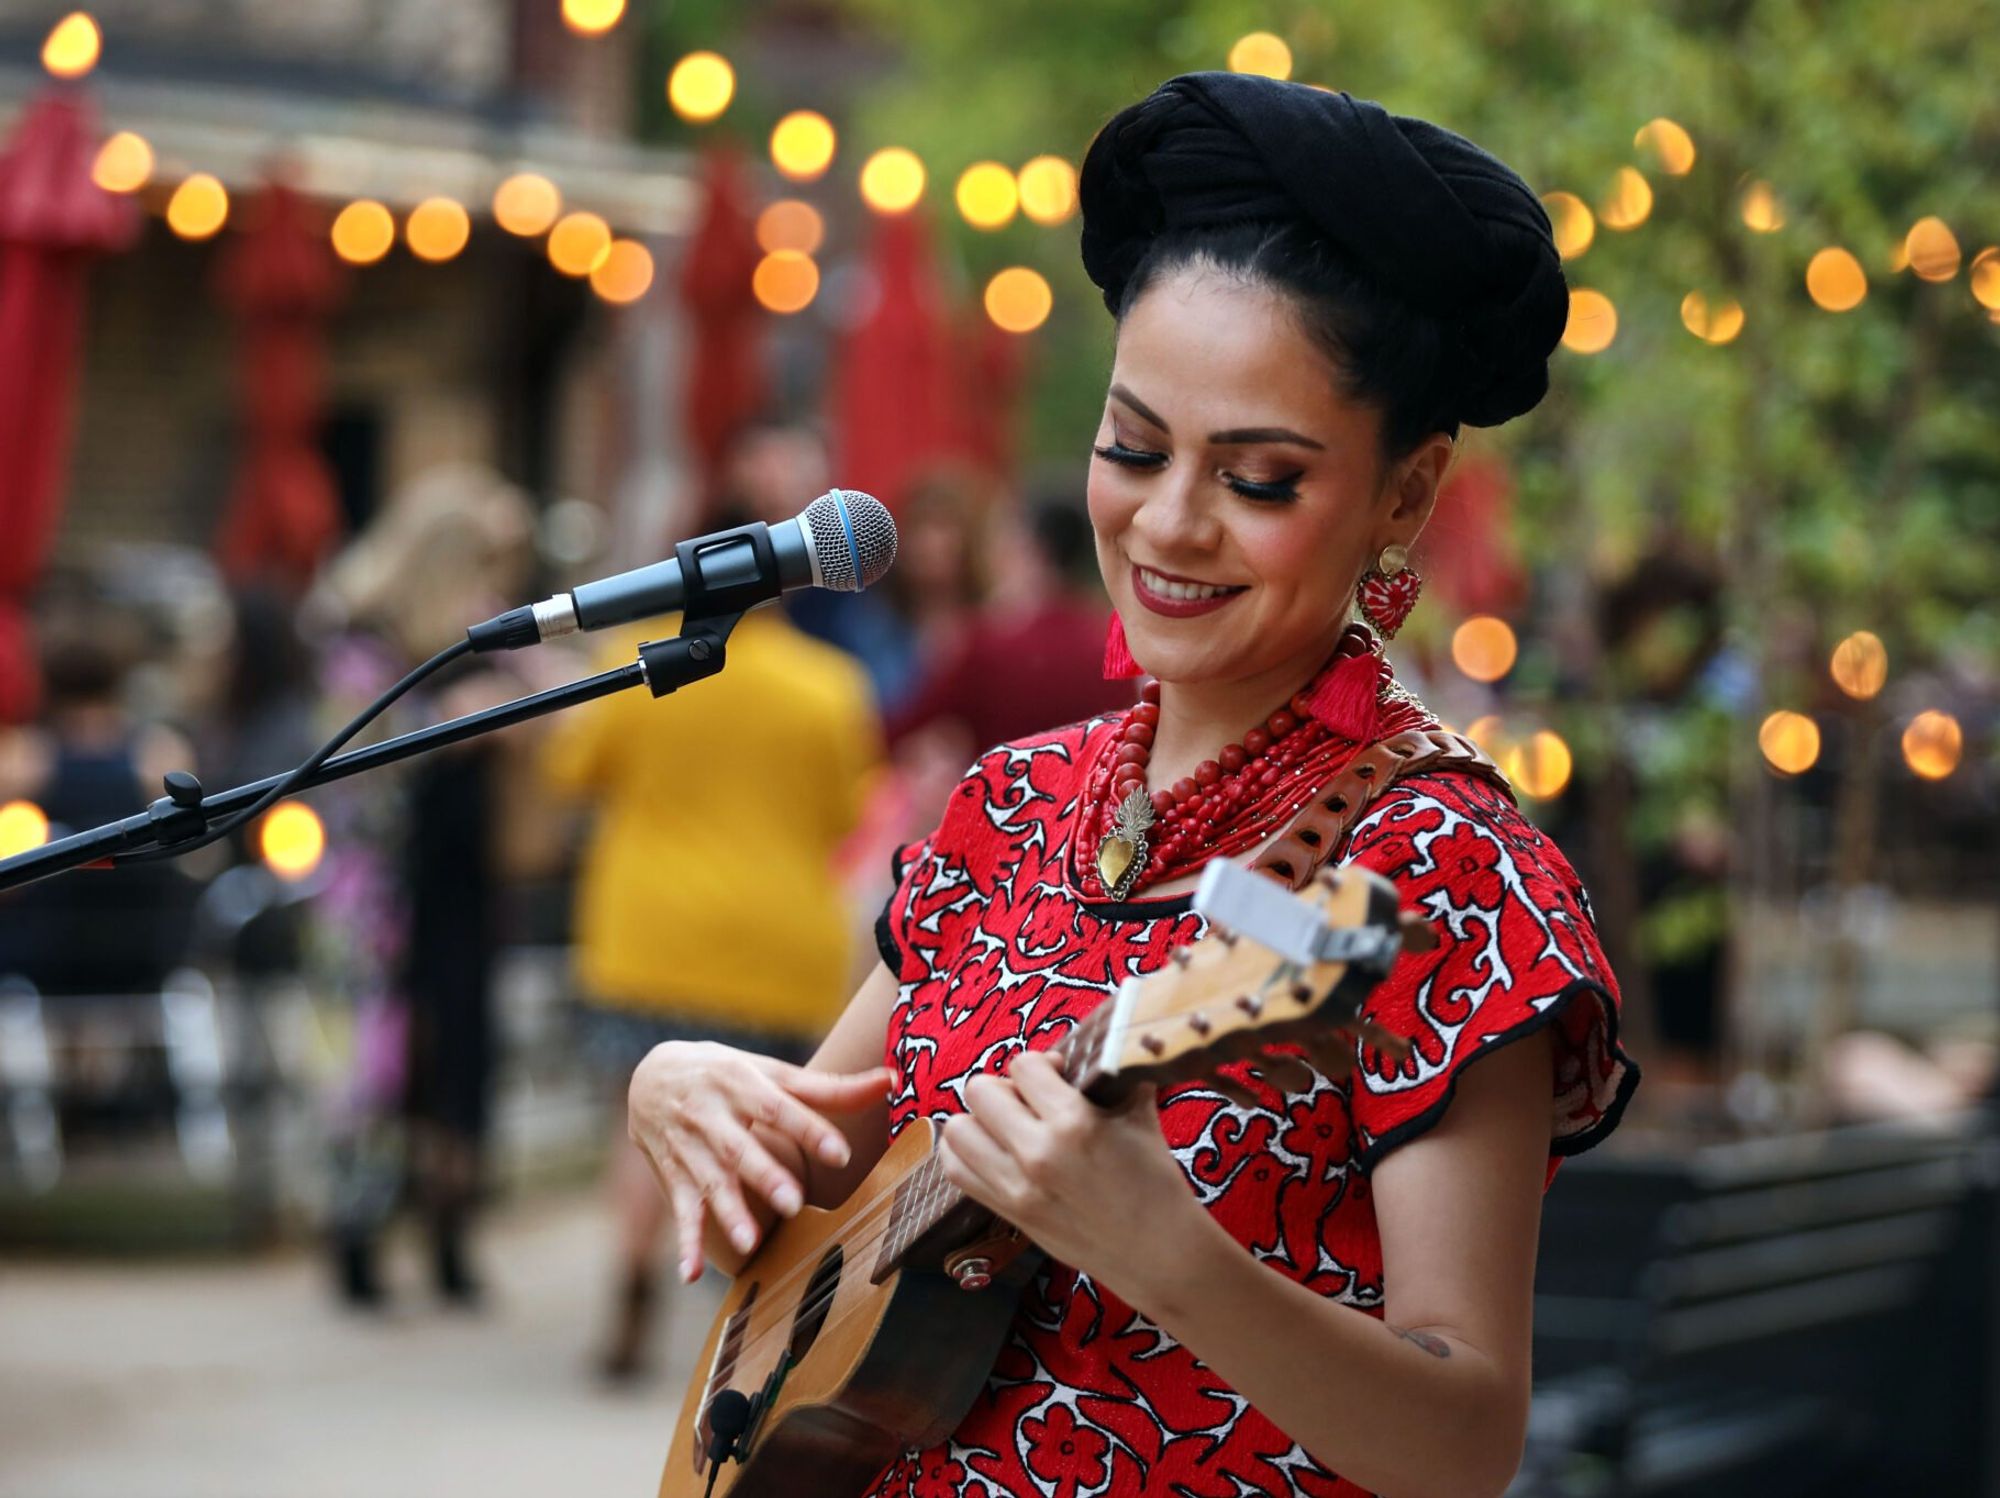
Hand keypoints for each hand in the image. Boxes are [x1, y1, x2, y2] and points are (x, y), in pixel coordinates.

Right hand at [627, 1042, 892, 1280]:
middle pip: (739, 1148)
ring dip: (728, 1213)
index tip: (842, 1154)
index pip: (779, 1108)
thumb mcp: (770, 1071)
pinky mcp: (672, 1174)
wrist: (650, 1074)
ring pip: (709, 1183)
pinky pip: (679, 1210)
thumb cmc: (728, 1074)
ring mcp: (689, 1146)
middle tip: (793, 1203)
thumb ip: (829, 1088)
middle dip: (764, 1176)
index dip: (809, 1130)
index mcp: (742, 1083)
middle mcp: (711, 1114)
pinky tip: (690, 1273)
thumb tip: (893, 1081)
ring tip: (749, 1243)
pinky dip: (684, 1242)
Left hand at [937, 1050, 1201, 1299]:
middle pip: (980, 1092)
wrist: (1159, 1254)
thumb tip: (1103, 1044)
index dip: (1041, 1063)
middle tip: (1029, 1102)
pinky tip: (992, 1150)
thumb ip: (1113, 1077)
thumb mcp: (1141, 1116)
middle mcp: (1037, 1154)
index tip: (1058, 1076)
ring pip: (958, 1130)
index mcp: (1075, 1123)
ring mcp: (1017, 1188)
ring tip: (1006, 1127)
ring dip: (979, 1120)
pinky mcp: (1009, 1214)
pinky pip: (957, 1171)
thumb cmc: (1156, 1183)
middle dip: (1005, 1087)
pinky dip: (966, 1152)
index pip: (1024, 1066)